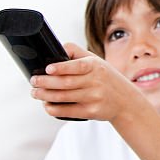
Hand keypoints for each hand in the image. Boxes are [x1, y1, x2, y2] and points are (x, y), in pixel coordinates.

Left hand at [29, 43, 144, 120]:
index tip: (47, 69)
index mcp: (95, 67)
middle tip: (34, 81)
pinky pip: (67, 111)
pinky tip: (46, 104)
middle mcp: (96, 82)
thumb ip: (77, 53)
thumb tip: (57, 48)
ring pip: (64, 97)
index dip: (61, 68)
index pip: (77, 66)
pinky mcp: (91, 112)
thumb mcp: (97, 61)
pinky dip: (53, 108)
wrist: (125, 101)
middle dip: (45, 83)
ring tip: (35, 92)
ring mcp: (94, 98)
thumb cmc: (106, 78)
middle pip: (66, 83)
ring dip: (45, 95)